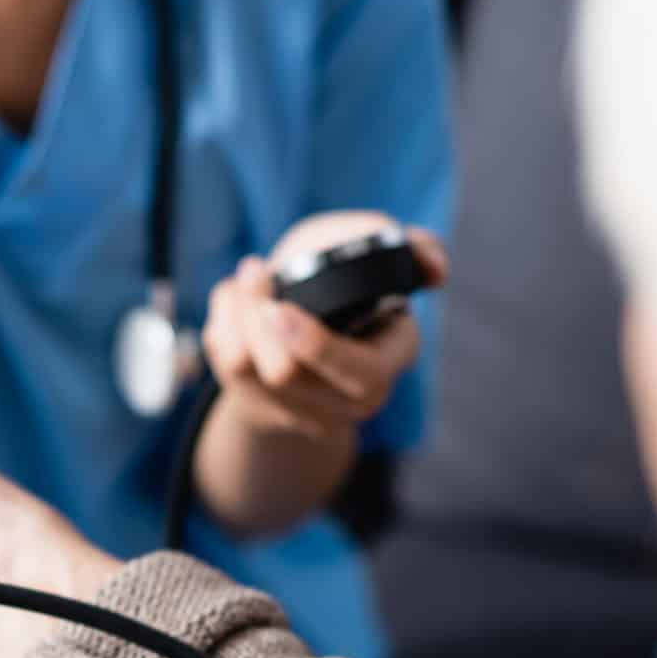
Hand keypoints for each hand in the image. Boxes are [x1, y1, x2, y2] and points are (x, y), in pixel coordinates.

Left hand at [202, 212, 447, 439]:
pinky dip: (221, 322)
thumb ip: (411, 247)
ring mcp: (304, 410)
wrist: (301, 313)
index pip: (360, 373)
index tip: (280, 308)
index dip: (318, 346)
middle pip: (286, 374)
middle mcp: (349, 399)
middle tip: (254, 270)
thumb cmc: (340, 276)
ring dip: (237, 312)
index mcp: (389, 359)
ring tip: (248, 275)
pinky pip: (224, 368)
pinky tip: (234, 299)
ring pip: (247, 370)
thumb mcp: (370, 248)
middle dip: (258, 318)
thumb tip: (435, 269)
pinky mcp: (262, 408)